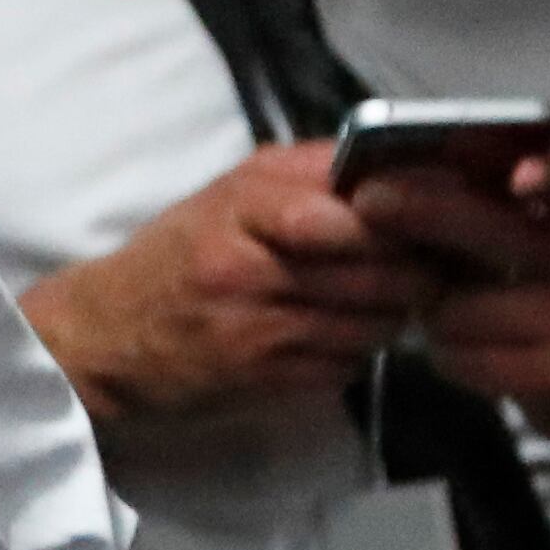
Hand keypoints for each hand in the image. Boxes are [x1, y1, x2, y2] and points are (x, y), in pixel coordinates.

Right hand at [20, 143, 435, 421]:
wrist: (101, 337)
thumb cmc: (176, 256)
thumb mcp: (234, 193)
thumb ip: (313, 177)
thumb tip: (410, 174)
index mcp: (251, 197)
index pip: (366, 202)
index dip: (419, 213)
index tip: (447, 217)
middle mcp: (252, 257)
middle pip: (384, 266)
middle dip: (422, 269)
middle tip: (437, 267)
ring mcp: (257, 321)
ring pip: (375, 318)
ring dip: (393, 313)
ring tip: (388, 301)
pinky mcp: (263, 375)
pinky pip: (348, 362)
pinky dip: (357, 351)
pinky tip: (338, 336)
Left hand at [349, 152, 549, 476]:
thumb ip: (516, 216)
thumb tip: (415, 183)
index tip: (519, 175)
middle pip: (501, 235)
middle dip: (424, 212)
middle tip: (367, 200)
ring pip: (461, 305)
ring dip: (430, 309)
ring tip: (444, 312)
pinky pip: (463, 357)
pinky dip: (445, 353)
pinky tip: (460, 351)